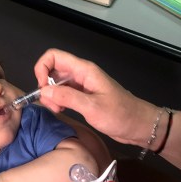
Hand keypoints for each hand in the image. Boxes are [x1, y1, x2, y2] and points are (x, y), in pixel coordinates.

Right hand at [34, 48, 157, 146]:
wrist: (138, 125)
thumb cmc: (120, 115)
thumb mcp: (92, 107)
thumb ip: (67, 97)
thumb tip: (43, 90)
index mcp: (84, 70)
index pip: (54, 56)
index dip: (42, 68)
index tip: (42, 89)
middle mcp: (81, 74)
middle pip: (52, 70)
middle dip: (45, 86)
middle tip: (52, 105)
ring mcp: (82, 85)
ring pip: (56, 83)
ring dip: (51, 95)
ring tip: (58, 110)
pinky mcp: (83, 96)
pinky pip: (64, 93)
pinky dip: (58, 100)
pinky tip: (63, 110)